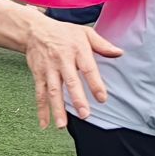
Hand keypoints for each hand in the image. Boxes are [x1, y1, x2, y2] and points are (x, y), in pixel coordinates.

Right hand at [20, 11, 120, 127]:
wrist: (35, 30)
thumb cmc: (63, 32)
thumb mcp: (85, 32)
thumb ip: (102, 44)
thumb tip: (119, 53)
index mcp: (77, 50)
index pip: (88, 69)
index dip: (95, 84)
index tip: (102, 98)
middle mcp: (62, 61)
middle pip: (70, 82)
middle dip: (77, 99)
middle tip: (84, 115)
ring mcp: (49, 69)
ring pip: (53, 91)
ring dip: (57, 109)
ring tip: (62, 125)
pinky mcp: (38, 75)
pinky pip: (40, 94)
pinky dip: (41, 110)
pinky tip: (44, 123)